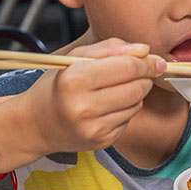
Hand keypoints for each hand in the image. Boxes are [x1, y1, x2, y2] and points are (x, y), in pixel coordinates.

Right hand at [22, 38, 164, 153]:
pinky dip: (125, 110)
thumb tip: (144, 50)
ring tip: (115, 89)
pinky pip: (128, 120)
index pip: (127, 67)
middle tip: (139, 72)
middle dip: (144, 77)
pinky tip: (108, 107)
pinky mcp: (102, 141)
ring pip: (137, 104)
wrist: (35, 124)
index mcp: (75, 79)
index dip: (147, 62)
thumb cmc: (56, 86)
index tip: (155, 59)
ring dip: (135, 94)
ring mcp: (94, 128)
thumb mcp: (75, 58)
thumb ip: (110, 48)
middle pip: (137, 87)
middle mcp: (84, 106)